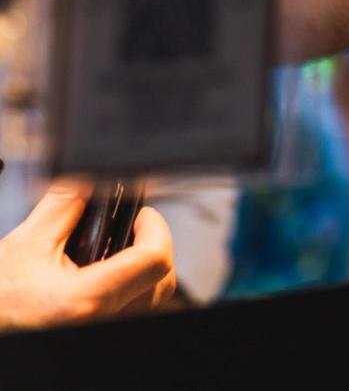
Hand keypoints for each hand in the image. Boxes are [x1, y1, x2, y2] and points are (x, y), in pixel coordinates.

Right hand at [0, 183, 175, 331]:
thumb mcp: (27, 243)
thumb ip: (66, 204)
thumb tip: (94, 178)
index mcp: (85, 298)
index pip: (154, 260)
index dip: (156, 228)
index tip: (143, 215)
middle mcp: (100, 320)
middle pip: (162, 281)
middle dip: (154, 246)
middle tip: (134, 226)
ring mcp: (102, 328)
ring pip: (153, 297)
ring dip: (146, 266)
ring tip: (120, 246)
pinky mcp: (99, 328)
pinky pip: (135, 307)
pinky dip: (134, 284)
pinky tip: (110, 268)